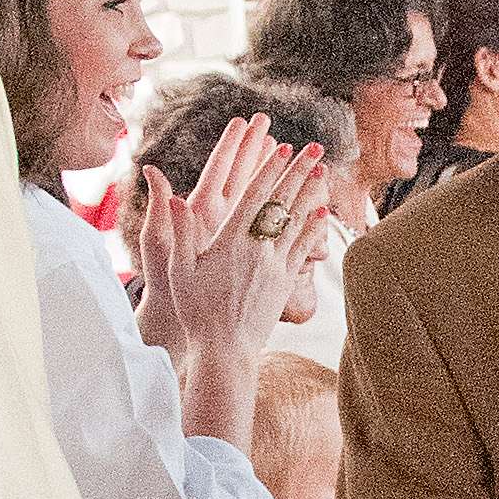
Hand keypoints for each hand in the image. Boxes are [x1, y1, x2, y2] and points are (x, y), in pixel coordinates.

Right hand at [135, 120, 330, 373]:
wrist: (225, 349)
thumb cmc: (197, 310)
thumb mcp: (180, 269)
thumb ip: (182, 231)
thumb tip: (175, 197)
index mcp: (231, 241)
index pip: (255, 197)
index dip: (270, 170)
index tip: (283, 148)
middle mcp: (258, 250)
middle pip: (283, 202)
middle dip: (299, 172)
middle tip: (316, 148)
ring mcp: (275, 266)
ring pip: (297, 223)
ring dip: (311, 194)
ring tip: (323, 172)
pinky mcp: (285, 283)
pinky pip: (303, 250)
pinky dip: (313, 230)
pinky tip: (323, 215)